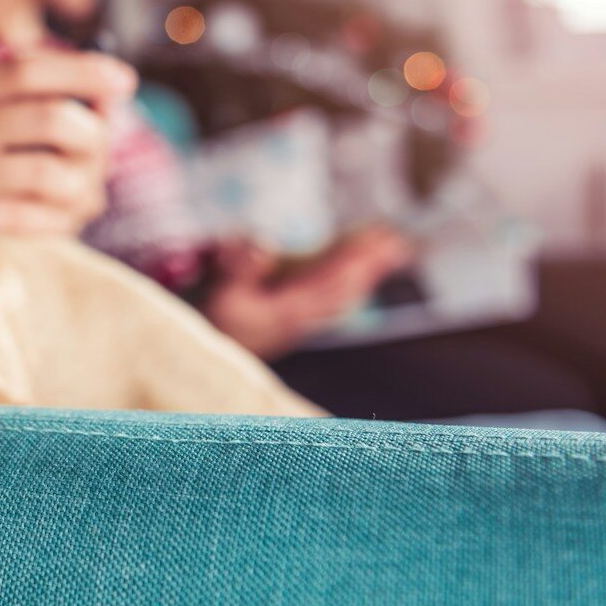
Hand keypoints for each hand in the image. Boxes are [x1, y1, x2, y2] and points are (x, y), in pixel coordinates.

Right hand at [0, 50, 136, 235]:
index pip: (29, 72)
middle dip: (96, 130)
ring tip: (90, 180)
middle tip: (101, 136)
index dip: (85, 72)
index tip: (123, 79)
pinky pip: (32, 222)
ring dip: (87, 179)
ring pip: (52, 176)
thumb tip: (43, 80)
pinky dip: (66, 217)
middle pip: (54, 122)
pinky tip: (70, 211)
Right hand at [204, 229, 414, 360]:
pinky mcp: (294, 324)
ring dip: (365, 277)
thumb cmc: (215, 327)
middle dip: (371, 265)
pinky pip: (333, 306)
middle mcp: (301, 318)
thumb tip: (265, 244)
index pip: (331, 281)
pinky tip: (357, 285)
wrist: (207, 364)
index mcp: (288, 311)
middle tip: (398, 244)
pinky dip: (350, 291)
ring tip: (388, 257)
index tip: (379, 241)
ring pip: (342, 299)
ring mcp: (300, 323)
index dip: (355, 259)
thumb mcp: (221, 295)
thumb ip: (241, 269)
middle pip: (345, 290)